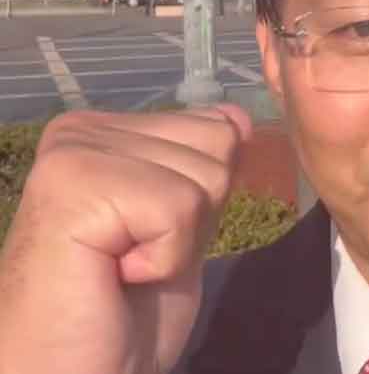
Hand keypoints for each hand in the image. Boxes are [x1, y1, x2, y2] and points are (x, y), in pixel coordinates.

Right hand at [0, 105, 251, 373]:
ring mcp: (74, 151)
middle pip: (217, 142)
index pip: (215, 126)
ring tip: (124, 264)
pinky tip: (116, 273)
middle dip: (196, 214)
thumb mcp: (185, 225)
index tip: (150, 237)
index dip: (204, 196)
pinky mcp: (73, 184)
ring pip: (206, 174)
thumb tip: (237, 116)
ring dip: (179, 238)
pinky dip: (165, 258)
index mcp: (108, 130)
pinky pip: (180, 207)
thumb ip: (206, 167)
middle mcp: (83, 129)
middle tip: (138, 254)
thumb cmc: (122, 310)